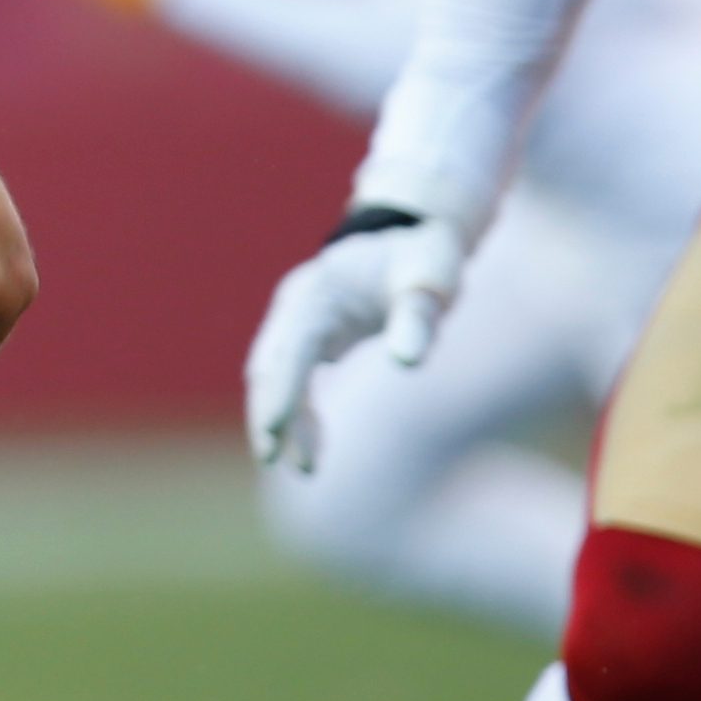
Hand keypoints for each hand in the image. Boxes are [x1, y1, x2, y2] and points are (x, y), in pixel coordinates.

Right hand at [242, 215, 466, 470]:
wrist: (411, 233)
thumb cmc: (424, 258)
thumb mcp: (431, 281)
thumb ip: (418, 319)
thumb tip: (406, 364)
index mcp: (321, 293)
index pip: (292, 348)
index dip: (283, 391)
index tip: (275, 433)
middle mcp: (298, 306)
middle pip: (269, 367)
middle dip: (270, 414)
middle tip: (279, 462)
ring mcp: (297, 321)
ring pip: (272, 377)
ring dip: (280, 420)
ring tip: (306, 468)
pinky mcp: (306, 336)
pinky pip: (289, 379)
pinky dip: (295, 412)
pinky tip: (311, 446)